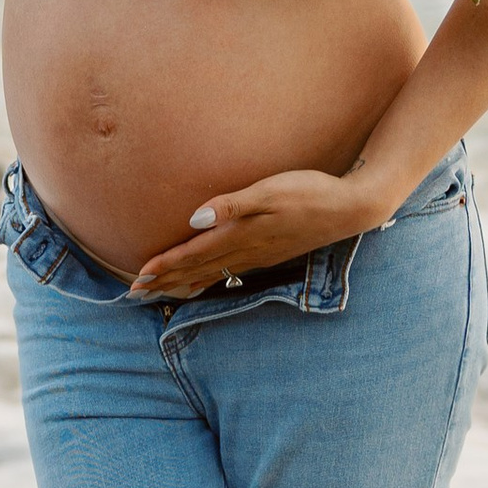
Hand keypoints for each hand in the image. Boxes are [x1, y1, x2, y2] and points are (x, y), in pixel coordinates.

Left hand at [127, 167, 398, 302]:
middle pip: (198, 270)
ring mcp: (260, 255)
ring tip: (162, 292)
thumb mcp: (270, 191)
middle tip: (135, 295)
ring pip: (213, 273)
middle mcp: (248, 251)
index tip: (138, 279)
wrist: (351, 207)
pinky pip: (231, 271)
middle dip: (166, 282)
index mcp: (241, 235)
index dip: (164, 266)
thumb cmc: (310, 192)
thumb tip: (194, 219)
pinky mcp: (272, 252)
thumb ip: (232, 205)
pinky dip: (210, 277)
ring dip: (185, 282)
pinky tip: (208, 278)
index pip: (193, 254)